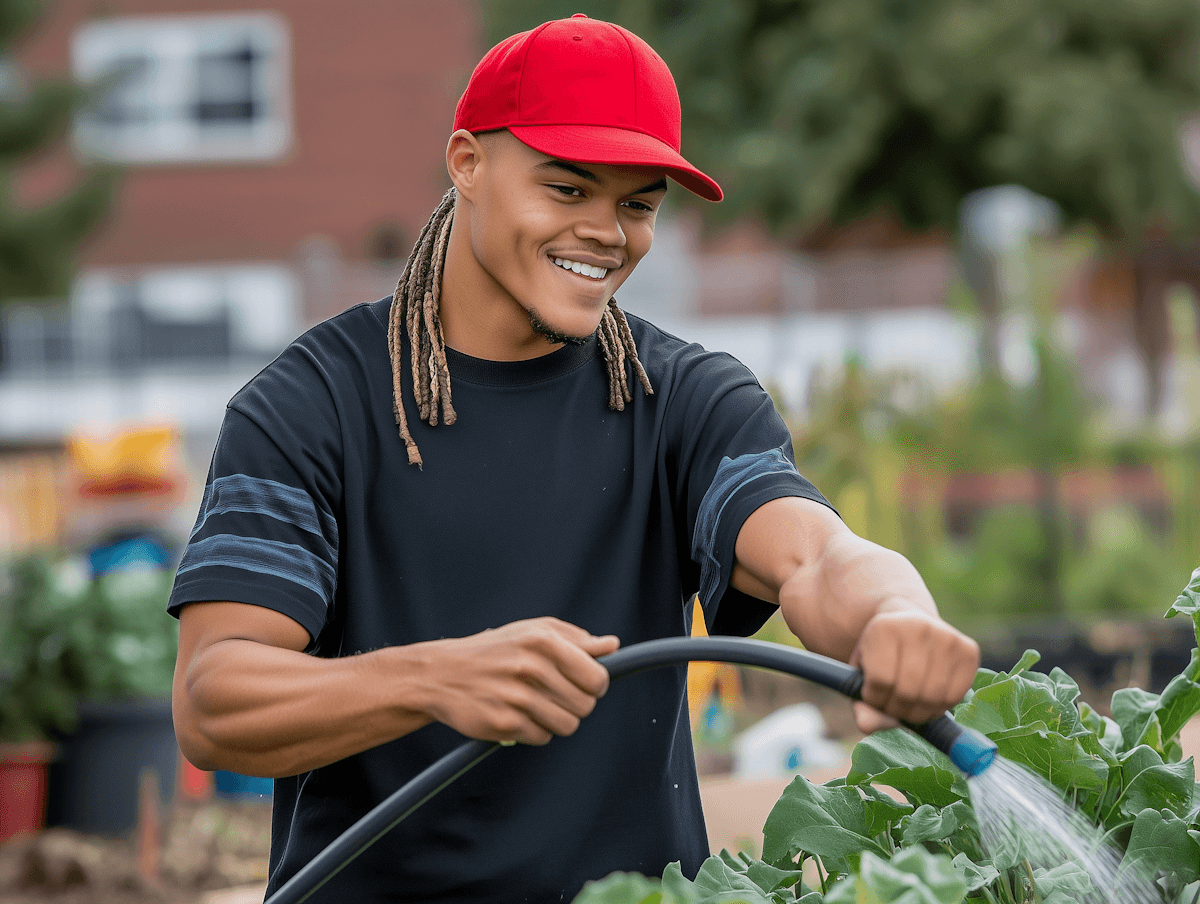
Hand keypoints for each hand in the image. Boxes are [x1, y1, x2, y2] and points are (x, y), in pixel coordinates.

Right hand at [413, 617, 619, 744]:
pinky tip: (519, 715)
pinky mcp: (503, 724)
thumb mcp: (532, 632)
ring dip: (557, 720)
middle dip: (575, 704)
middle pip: (585, 705)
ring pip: (567, 725)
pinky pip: (542, 738)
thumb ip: (575, 639)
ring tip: (537, 705)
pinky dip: (535, 731)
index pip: (597, 677)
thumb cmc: (493, 650)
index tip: (584, 684)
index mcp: (543, 640)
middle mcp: (530, 667)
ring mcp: (516, 697)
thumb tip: (611, 646)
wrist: (441, 673)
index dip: (595, 685)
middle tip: (556, 695)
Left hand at [850, 599, 979, 733]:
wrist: (910, 625)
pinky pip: (955, 696)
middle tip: (891, 706)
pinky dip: (938, 708)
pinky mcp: (969, 650)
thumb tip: (866, 725)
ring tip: (907, 706)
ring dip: (918, 713)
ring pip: (933, 696)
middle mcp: (918, 627)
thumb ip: (861, 702)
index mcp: (884, 627)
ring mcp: (947, 637)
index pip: (881, 679)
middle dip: (896, 709)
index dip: (874, 698)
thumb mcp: (862, 672)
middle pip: (909, 690)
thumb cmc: (883, 654)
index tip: (872, 695)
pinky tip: (927, 700)